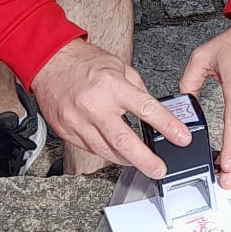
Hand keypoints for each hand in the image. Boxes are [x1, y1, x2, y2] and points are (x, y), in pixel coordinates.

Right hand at [30, 38, 188, 178]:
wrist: (48, 62)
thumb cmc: (83, 62)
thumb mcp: (119, 67)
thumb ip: (137, 90)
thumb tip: (154, 112)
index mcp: (112, 86)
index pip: (147, 110)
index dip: (168, 126)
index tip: (181, 138)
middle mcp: (95, 106)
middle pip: (125, 141)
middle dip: (146, 160)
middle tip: (159, 169)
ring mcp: (79, 121)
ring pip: (107, 151)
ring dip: (127, 160)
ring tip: (140, 162)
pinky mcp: (68, 131)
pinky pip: (92, 150)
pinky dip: (107, 153)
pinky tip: (117, 153)